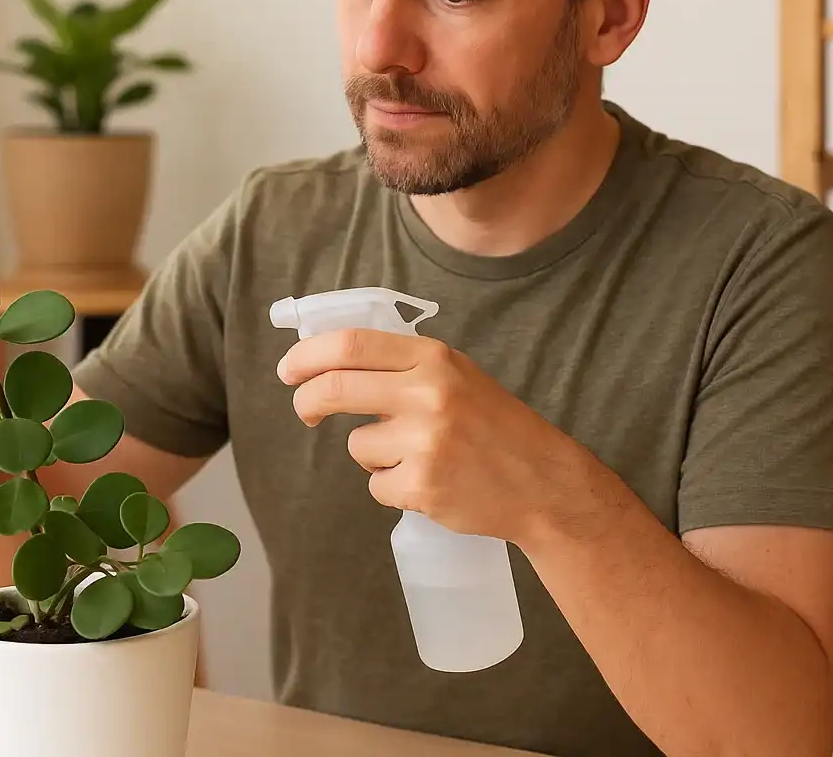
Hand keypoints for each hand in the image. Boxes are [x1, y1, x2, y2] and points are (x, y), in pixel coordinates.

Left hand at [278, 329, 578, 544]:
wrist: (543, 481)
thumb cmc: (493, 425)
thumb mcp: (455, 375)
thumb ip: (402, 365)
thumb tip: (328, 362)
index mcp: (434, 358)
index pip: (351, 345)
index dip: (308, 356)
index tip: (289, 370)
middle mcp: (428, 394)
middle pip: (335, 388)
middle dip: (307, 400)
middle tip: (304, 410)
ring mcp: (425, 442)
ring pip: (358, 446)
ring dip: (373, 455)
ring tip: (419, 456)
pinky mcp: (423, 485)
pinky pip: (377, 485)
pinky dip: (392, 487)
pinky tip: (430, 482)